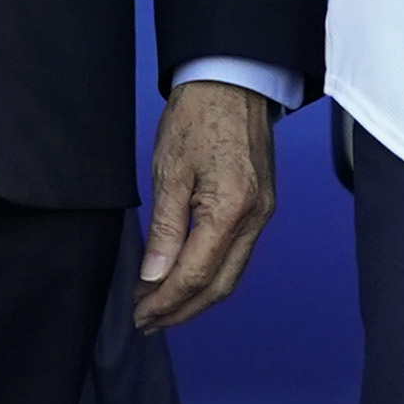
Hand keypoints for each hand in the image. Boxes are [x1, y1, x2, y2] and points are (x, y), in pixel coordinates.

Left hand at [131, 81, 275, 331]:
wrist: (232, 81)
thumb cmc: (198, 116)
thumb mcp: (169, 172)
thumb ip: (164, 229)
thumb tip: (154, 276)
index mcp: (230, 210)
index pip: (195, 274)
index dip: (165, 301)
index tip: (140, 315)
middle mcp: (255, 218)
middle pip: (220, 286)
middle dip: (183, 310)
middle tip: (148, 322)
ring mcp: (263, 214)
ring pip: (232, 275)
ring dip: (197, 298)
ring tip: (163, 309)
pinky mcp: (262, 207)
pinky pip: (238, 255)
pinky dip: (212, 275)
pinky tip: (187, 279)